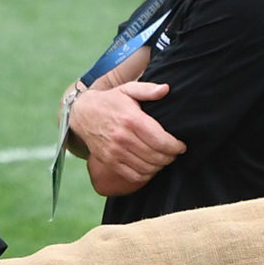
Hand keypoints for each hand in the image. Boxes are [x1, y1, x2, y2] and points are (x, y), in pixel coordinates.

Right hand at [68, 81, 184, 195]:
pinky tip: (150, 167)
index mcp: (131, 119)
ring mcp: (115, 152)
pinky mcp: (109, 161)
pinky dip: (146, 175)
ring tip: (163, 159)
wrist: (82, 114)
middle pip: (156, 156)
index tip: (181, 146)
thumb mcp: (127, 89)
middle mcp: (123, 138)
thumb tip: (166, 89)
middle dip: (170, 157)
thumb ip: (147, 89)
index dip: (175, 146)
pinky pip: (133, 176)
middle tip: (174, 153)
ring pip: (146, 168)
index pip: (161, 141)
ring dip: (159, 166)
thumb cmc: (110, 101)